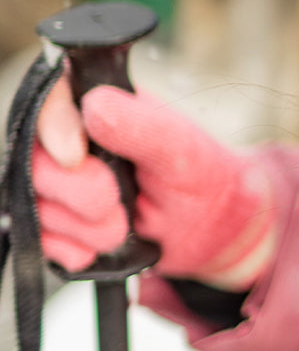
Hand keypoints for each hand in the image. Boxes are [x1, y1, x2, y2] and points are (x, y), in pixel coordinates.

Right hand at [33, 79, 277, 288]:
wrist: (210, 228)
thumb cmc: (200, 176)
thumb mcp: (181, 148)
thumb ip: (141, 126)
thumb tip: (94, 106)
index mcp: (99, 106)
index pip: (50, 101)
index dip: (53, 128)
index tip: (76, 158)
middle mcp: (70, 141)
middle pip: (35, 162)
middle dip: (79, 194)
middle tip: (117, 205)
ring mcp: (60, 184)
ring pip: (37, 206)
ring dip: (84, 228)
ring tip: (124, 227)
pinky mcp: (59, 222)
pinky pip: (40, 241)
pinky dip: (72, 250)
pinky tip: (102, 248)